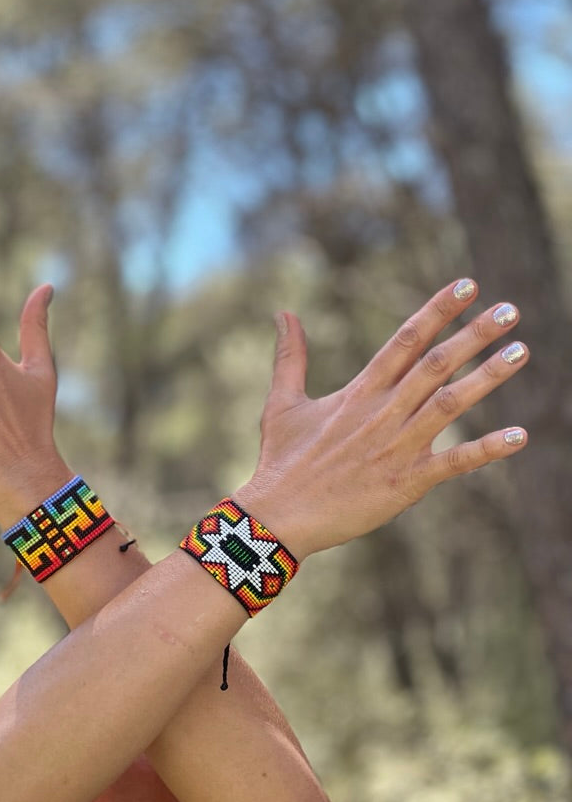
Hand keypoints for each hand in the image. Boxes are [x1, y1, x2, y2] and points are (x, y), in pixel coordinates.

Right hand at [236, 280, 528, 560]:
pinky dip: (487, 449)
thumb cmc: (281, 460)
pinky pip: (454, 462)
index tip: (467, 286)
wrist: (281, 515)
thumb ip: (290, 356)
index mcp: (359, 391)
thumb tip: (283, 313)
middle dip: (474, 335)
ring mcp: (397, 446)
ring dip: (488, 377)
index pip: (405, 340)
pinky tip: (519, 435)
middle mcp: (383, 412)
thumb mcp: (282, 402)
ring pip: (451, 404)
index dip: (438, 311)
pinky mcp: (406, 482)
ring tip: (521, 351)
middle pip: (436, 365)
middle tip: (510, 310)